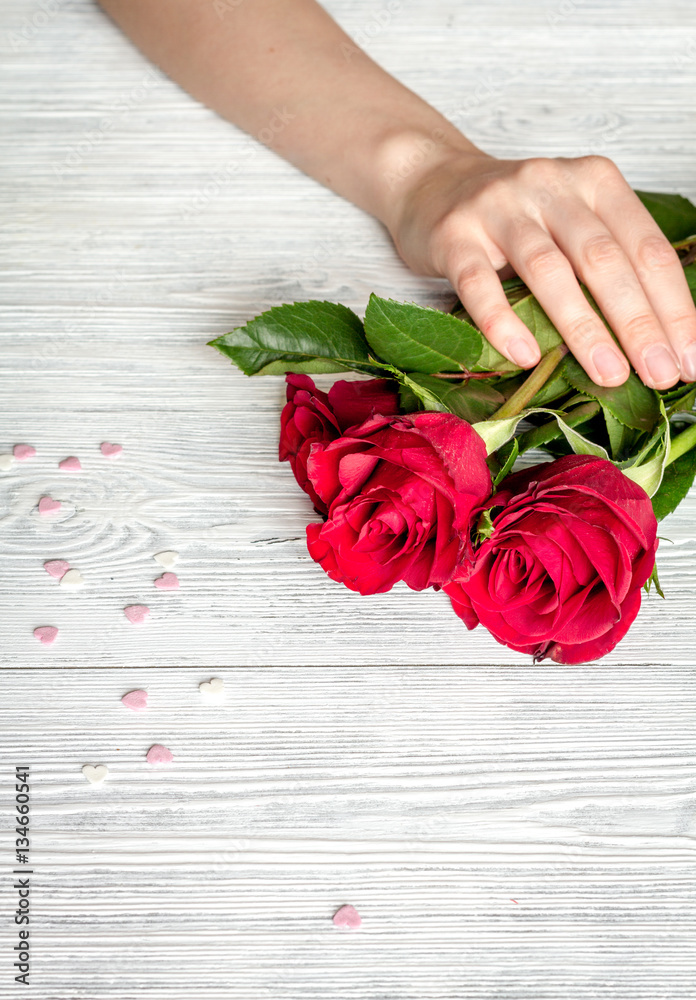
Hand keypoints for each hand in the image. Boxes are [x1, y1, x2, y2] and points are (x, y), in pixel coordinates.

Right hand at [388, 150, 695, 388]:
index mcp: (595, 182)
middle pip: (604, 259)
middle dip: (639, 322)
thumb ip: (608, 263)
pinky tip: (527, 357)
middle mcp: (551, 186)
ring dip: (584, 328)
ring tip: (609, 374)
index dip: (673, 307)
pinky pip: (479, 283)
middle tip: (660, 373)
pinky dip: (503, 322)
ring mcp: (499, 208)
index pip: (646, 248)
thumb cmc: (513, 218)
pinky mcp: (453, 235)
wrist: (431, 183)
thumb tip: (658, 341)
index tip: (689, 359)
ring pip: (549, 270)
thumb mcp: (571, 222)